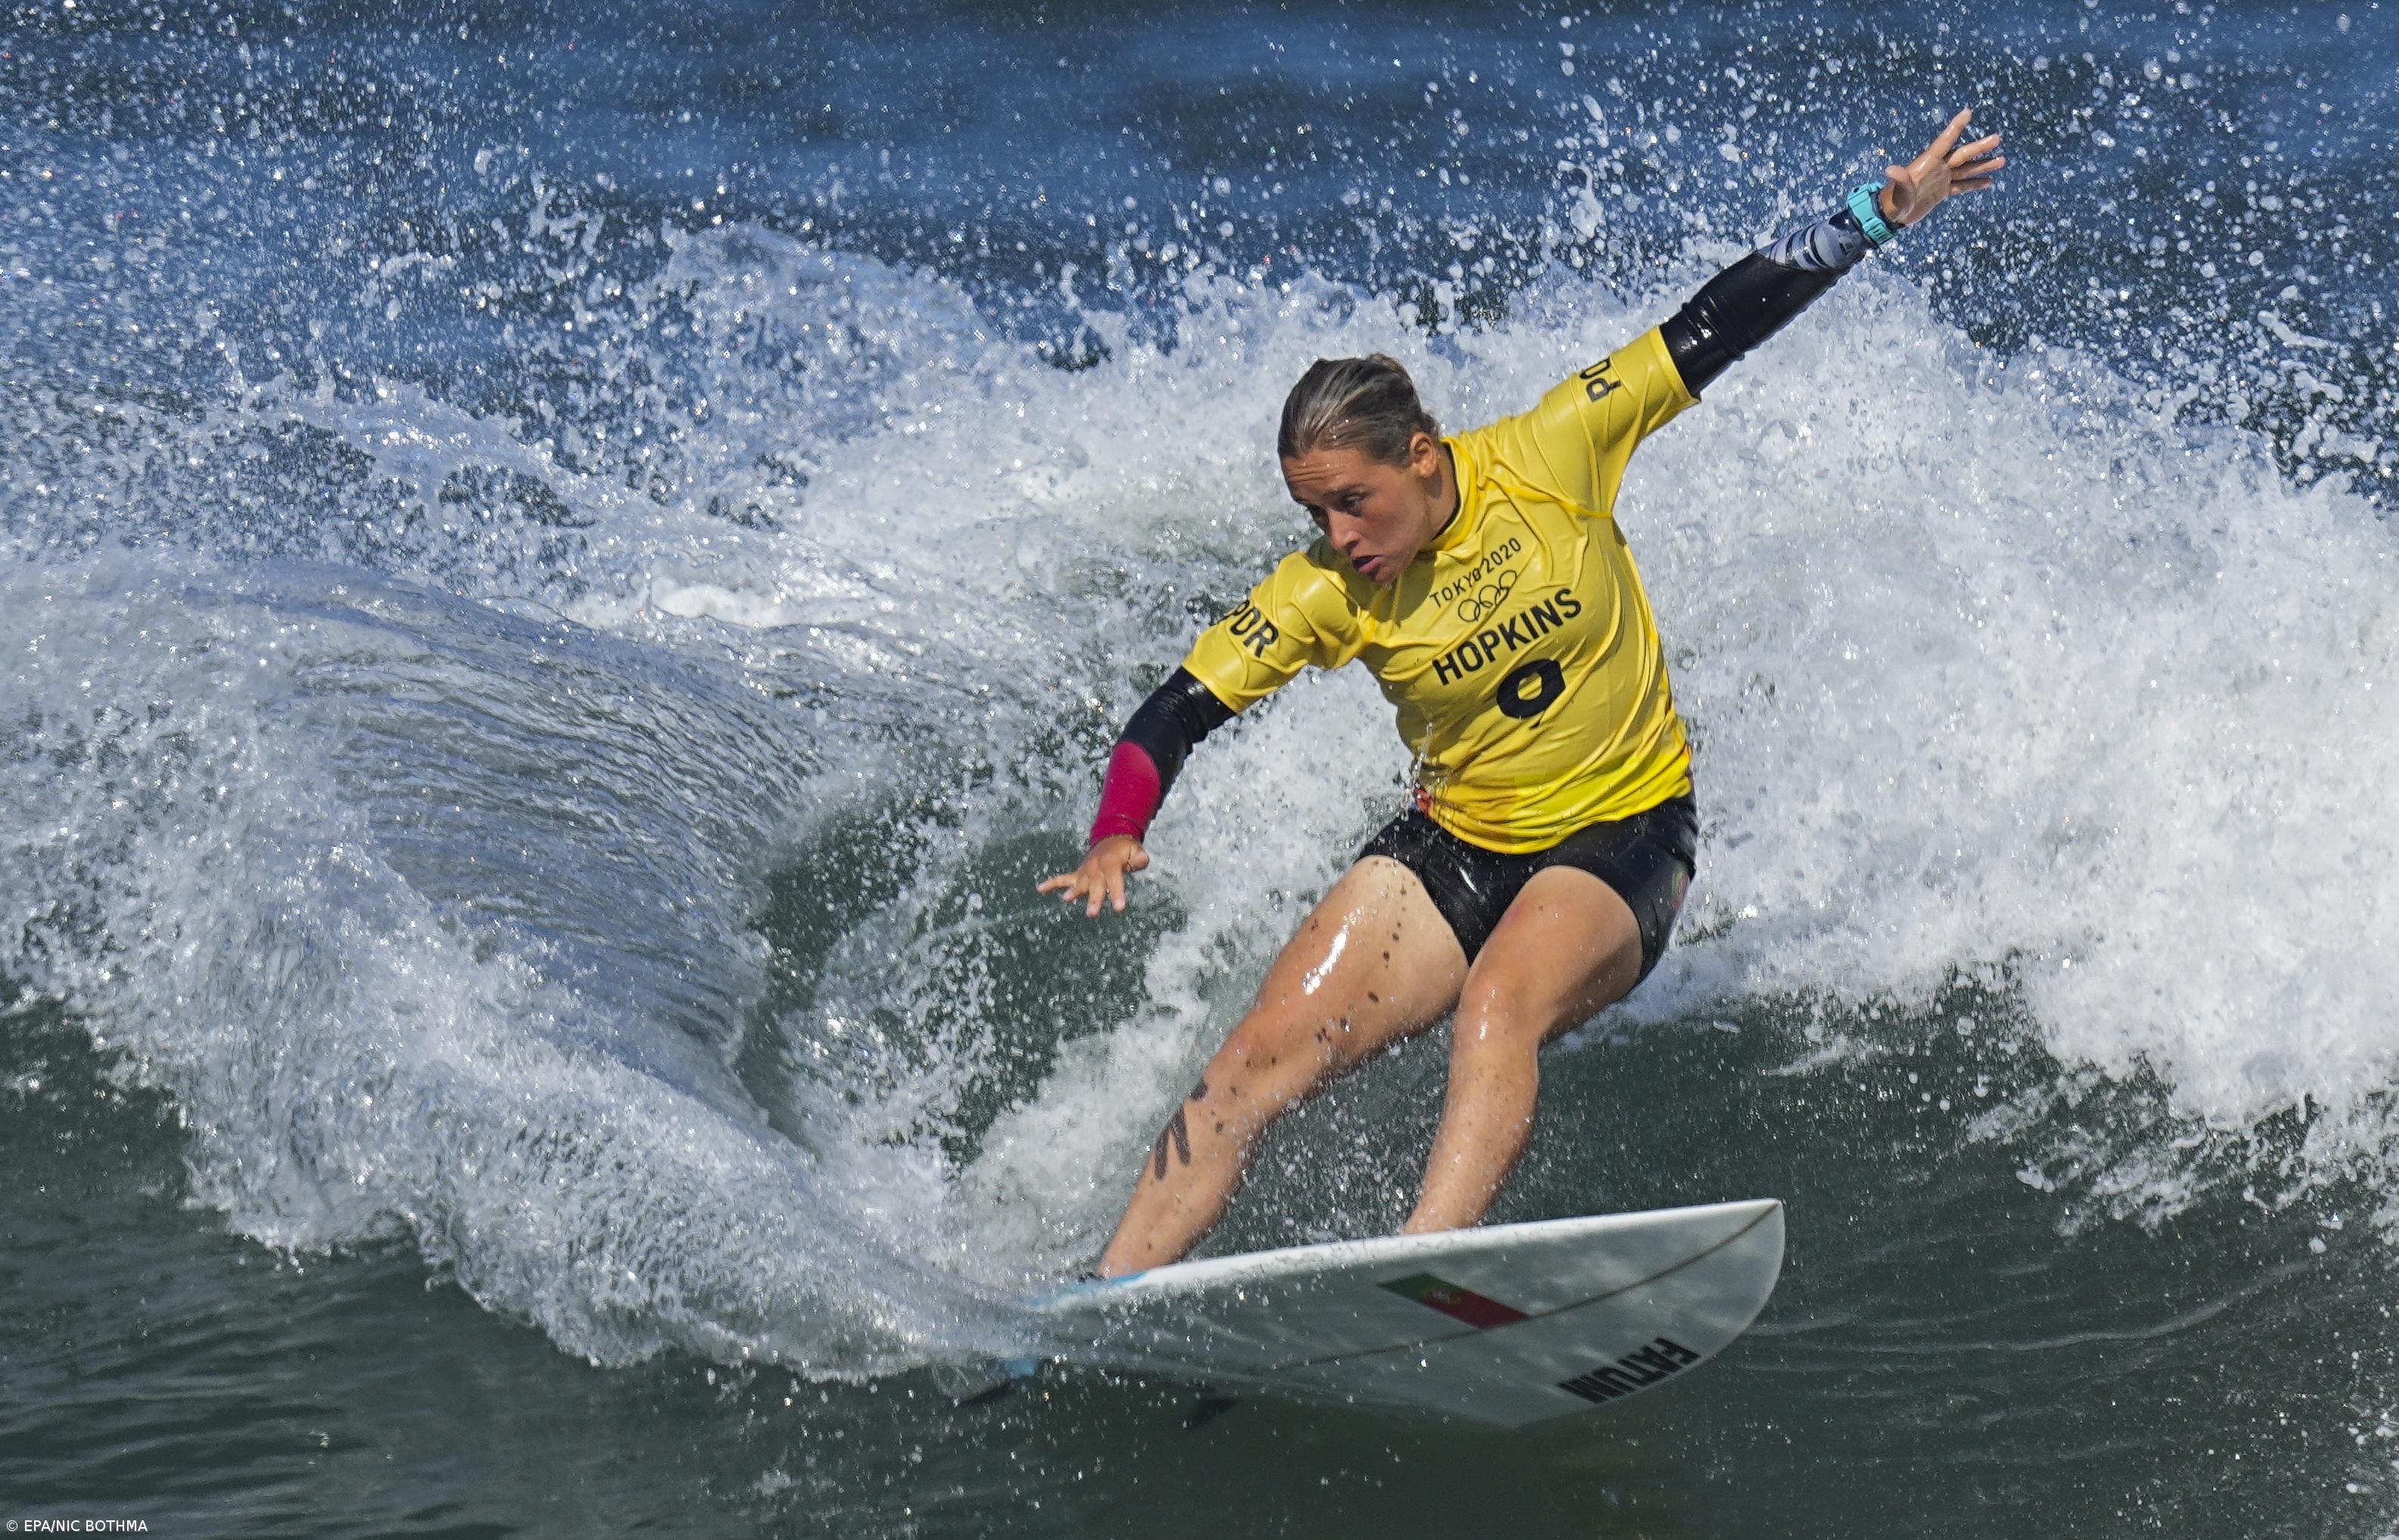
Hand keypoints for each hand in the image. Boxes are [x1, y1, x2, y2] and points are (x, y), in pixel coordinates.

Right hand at [1036, 834, 1150, 916]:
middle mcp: (1096, 867)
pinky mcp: (1078, 873)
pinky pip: (1063, 878)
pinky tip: (1040, 889)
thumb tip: (1141, 861)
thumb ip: (1139, 857)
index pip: (1114, 879)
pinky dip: (1052, 883)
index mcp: (1111, 862)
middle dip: (1094, 898)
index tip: (1119, 908)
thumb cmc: (1126, 849)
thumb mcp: (1136, 850)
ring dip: (1074, 892)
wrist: (1111, 838)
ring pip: (1080, 883)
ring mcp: (1085, 870)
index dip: (1117, 892)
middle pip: (1095, 884)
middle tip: (1092, 913)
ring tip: (1067, 899)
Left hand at [1879, 108, 2004, 227]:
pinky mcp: (1942, 192)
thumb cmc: (1893, 202)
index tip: (1967, 112)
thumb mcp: (1898, 192)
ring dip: (1983, 165)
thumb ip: (1899, 181)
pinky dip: (1975, 184)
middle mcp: (1937, 168)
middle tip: (1997, 138)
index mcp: (1927, 163)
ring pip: (1966, 170)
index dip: (1955, 127)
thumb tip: (1890, 169)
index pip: (1944, 142)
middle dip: (1979, 147)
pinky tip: (1989, 182)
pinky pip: (1962, 186)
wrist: (1891, 216)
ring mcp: (1941, 179)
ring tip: (2002, 160)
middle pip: (1961, 155)